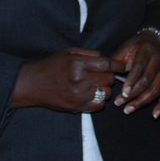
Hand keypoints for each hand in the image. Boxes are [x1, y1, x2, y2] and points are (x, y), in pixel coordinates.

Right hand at [13, 48, 128, 112]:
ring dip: (105, 88)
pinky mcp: (77, 107)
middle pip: (109, 79)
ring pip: (106, 93)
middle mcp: (80, 80)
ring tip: (96, 84)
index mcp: (78, 64)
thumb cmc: (52, 65)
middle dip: (110, 76)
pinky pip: (99, 105)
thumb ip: (89, 54)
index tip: (126, 66)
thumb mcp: (69, 52)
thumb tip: (106, 58)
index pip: (107, 65)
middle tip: (104, 75)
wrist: (34, 84)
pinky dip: (100, 100)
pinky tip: (93, 94)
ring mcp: (79, 95)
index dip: (119, 65)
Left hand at [111, 32, 159, 118]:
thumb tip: (106, 75)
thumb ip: (117, 60)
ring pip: (155, 89)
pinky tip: (154, 115)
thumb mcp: (126, 47)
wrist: (157, 41)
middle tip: (119, 102)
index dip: (131, 81)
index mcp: (146, 50)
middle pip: (147, 81)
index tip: (122, 93)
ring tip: (128, 109)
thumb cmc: (137, 46)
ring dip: (142, 102)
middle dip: (133, 94)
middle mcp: (159, 60)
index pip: (139, 68)